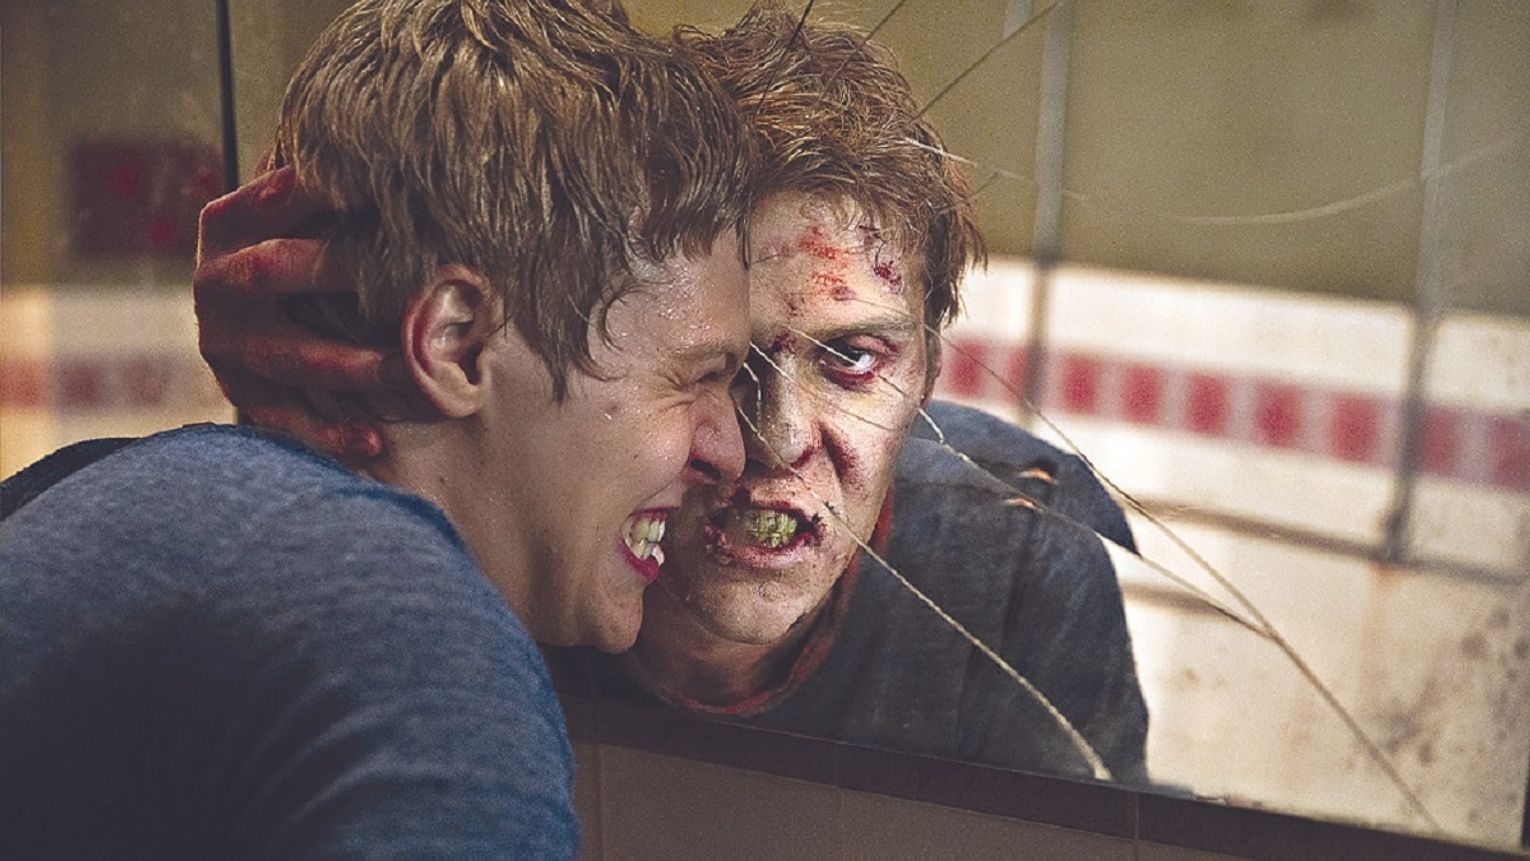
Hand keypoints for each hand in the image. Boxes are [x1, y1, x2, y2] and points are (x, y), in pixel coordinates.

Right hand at [194, 167, 407, 460]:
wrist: (248, 312)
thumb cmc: (303, 244)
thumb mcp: (300, 209)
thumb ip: (328, 185)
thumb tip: (408, 147)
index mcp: (228, 222)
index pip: (275, 195)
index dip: (317, 186)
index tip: (376, 182)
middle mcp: (217, 281)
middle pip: (275, 271)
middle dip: (342, 273)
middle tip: (414, 280)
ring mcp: (225, 343)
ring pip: (291, 356)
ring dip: (355, 367)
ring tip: (411, 373)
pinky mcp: (243, 392)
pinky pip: (285, 419)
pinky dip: (329, 433)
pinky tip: (374, 441)